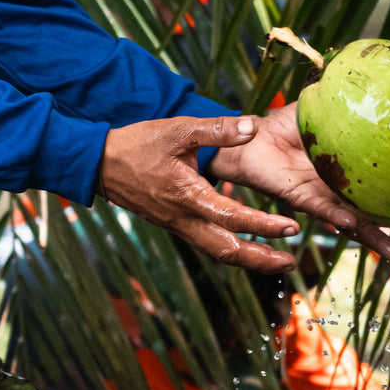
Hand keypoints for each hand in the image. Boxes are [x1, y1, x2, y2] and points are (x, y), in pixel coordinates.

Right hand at [99, 116, 300, 272]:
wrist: (99, 164)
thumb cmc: (138, 145)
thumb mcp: (178, 130)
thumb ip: (217, 129)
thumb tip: (252, 127)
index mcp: (188, 197)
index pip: (233, 219)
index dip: (264, 226)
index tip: (291, 228)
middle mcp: (184, 219)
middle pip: (227, 251)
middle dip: (261, 260)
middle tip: (291, 262)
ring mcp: (179, 226)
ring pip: (218, 252)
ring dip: (249, 259)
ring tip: (277, 261)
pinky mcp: (176, 225)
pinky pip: (208, 244)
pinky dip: (232, 250)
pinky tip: (248, 248)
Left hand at [206, 103, 389, 262]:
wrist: (248, 137)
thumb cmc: (284, 126)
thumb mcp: (322, 112)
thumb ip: (344, 106)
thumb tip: (375, 88)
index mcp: (346, 172)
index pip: (376, 188)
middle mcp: (337, 190)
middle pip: (369, 215)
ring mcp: (320, 196)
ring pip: (351, 221)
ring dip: (372, 237)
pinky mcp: (299, 196)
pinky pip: (321, 208)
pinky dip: (336, 215)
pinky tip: (351, 223)